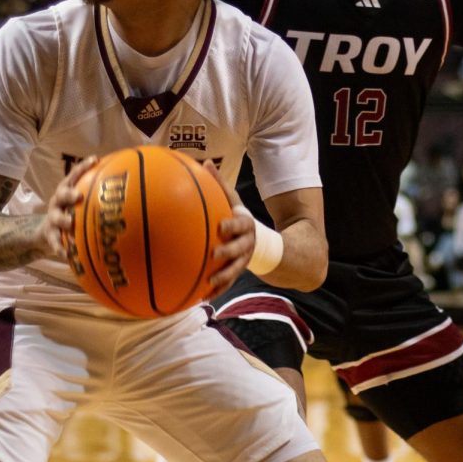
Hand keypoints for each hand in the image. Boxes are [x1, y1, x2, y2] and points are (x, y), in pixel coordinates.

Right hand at [46, 156, 96, 256]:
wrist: (46, 232)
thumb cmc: (72, 213)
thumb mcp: (81, 203)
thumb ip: (98, 197)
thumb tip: (130, 192)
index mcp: (68, 190)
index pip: (75, 175)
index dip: (83, 167)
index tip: (95, 159)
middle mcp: (58, 201)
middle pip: (61, 193)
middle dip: (70, 193)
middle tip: (79, 195)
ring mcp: (53, 217)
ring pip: (56, 217)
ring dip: (63, 220)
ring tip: (70, 223)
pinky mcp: (49, 234)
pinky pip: (54, 241)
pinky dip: (60, 247)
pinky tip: (66, 255)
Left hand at [203, 160, 253, 297]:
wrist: (260, 241)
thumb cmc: (237, 217)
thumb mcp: (233, 201)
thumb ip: (220, 185)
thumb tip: (205, 163)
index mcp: (245, 225)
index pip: (241, 224)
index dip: (232, 226)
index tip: (221, 226)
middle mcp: (246, 244)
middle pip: (240, 250)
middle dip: (229, 252)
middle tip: (215, 254)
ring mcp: (243, 260)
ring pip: (235, 271)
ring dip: (224, 277)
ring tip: (210, 283)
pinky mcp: (237, 272)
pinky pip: (227, 284)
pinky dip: (216, 291)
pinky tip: (202, 298)